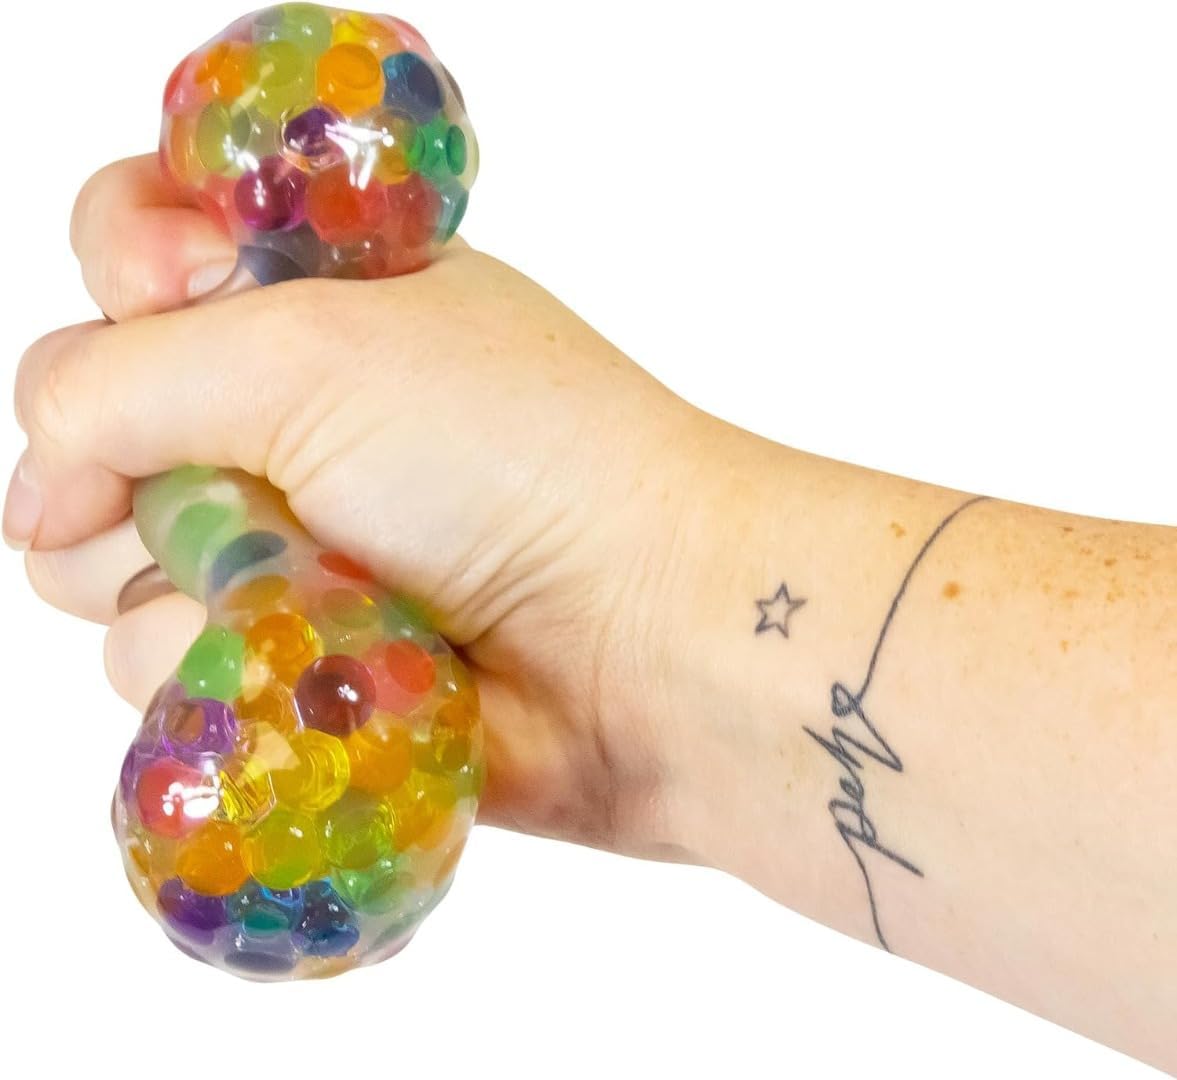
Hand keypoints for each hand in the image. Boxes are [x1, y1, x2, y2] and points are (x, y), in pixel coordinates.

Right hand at [11, 155, 715, 862]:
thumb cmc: (518, 460)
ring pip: (110, 557)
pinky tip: (304, 655)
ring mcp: (292, 543)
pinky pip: (165, 663)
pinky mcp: (295, 657)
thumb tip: (39, 476)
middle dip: (117, 451)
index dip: (123, 267)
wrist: (644, 637)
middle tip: (219, 477)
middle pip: (98, 417)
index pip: (144, 247)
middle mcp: (296, 419)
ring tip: (288, 578)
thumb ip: (126, 379)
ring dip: (169, 571)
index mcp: (319, 300)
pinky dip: (212, 662)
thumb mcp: (317, 353)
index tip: (160, 293)